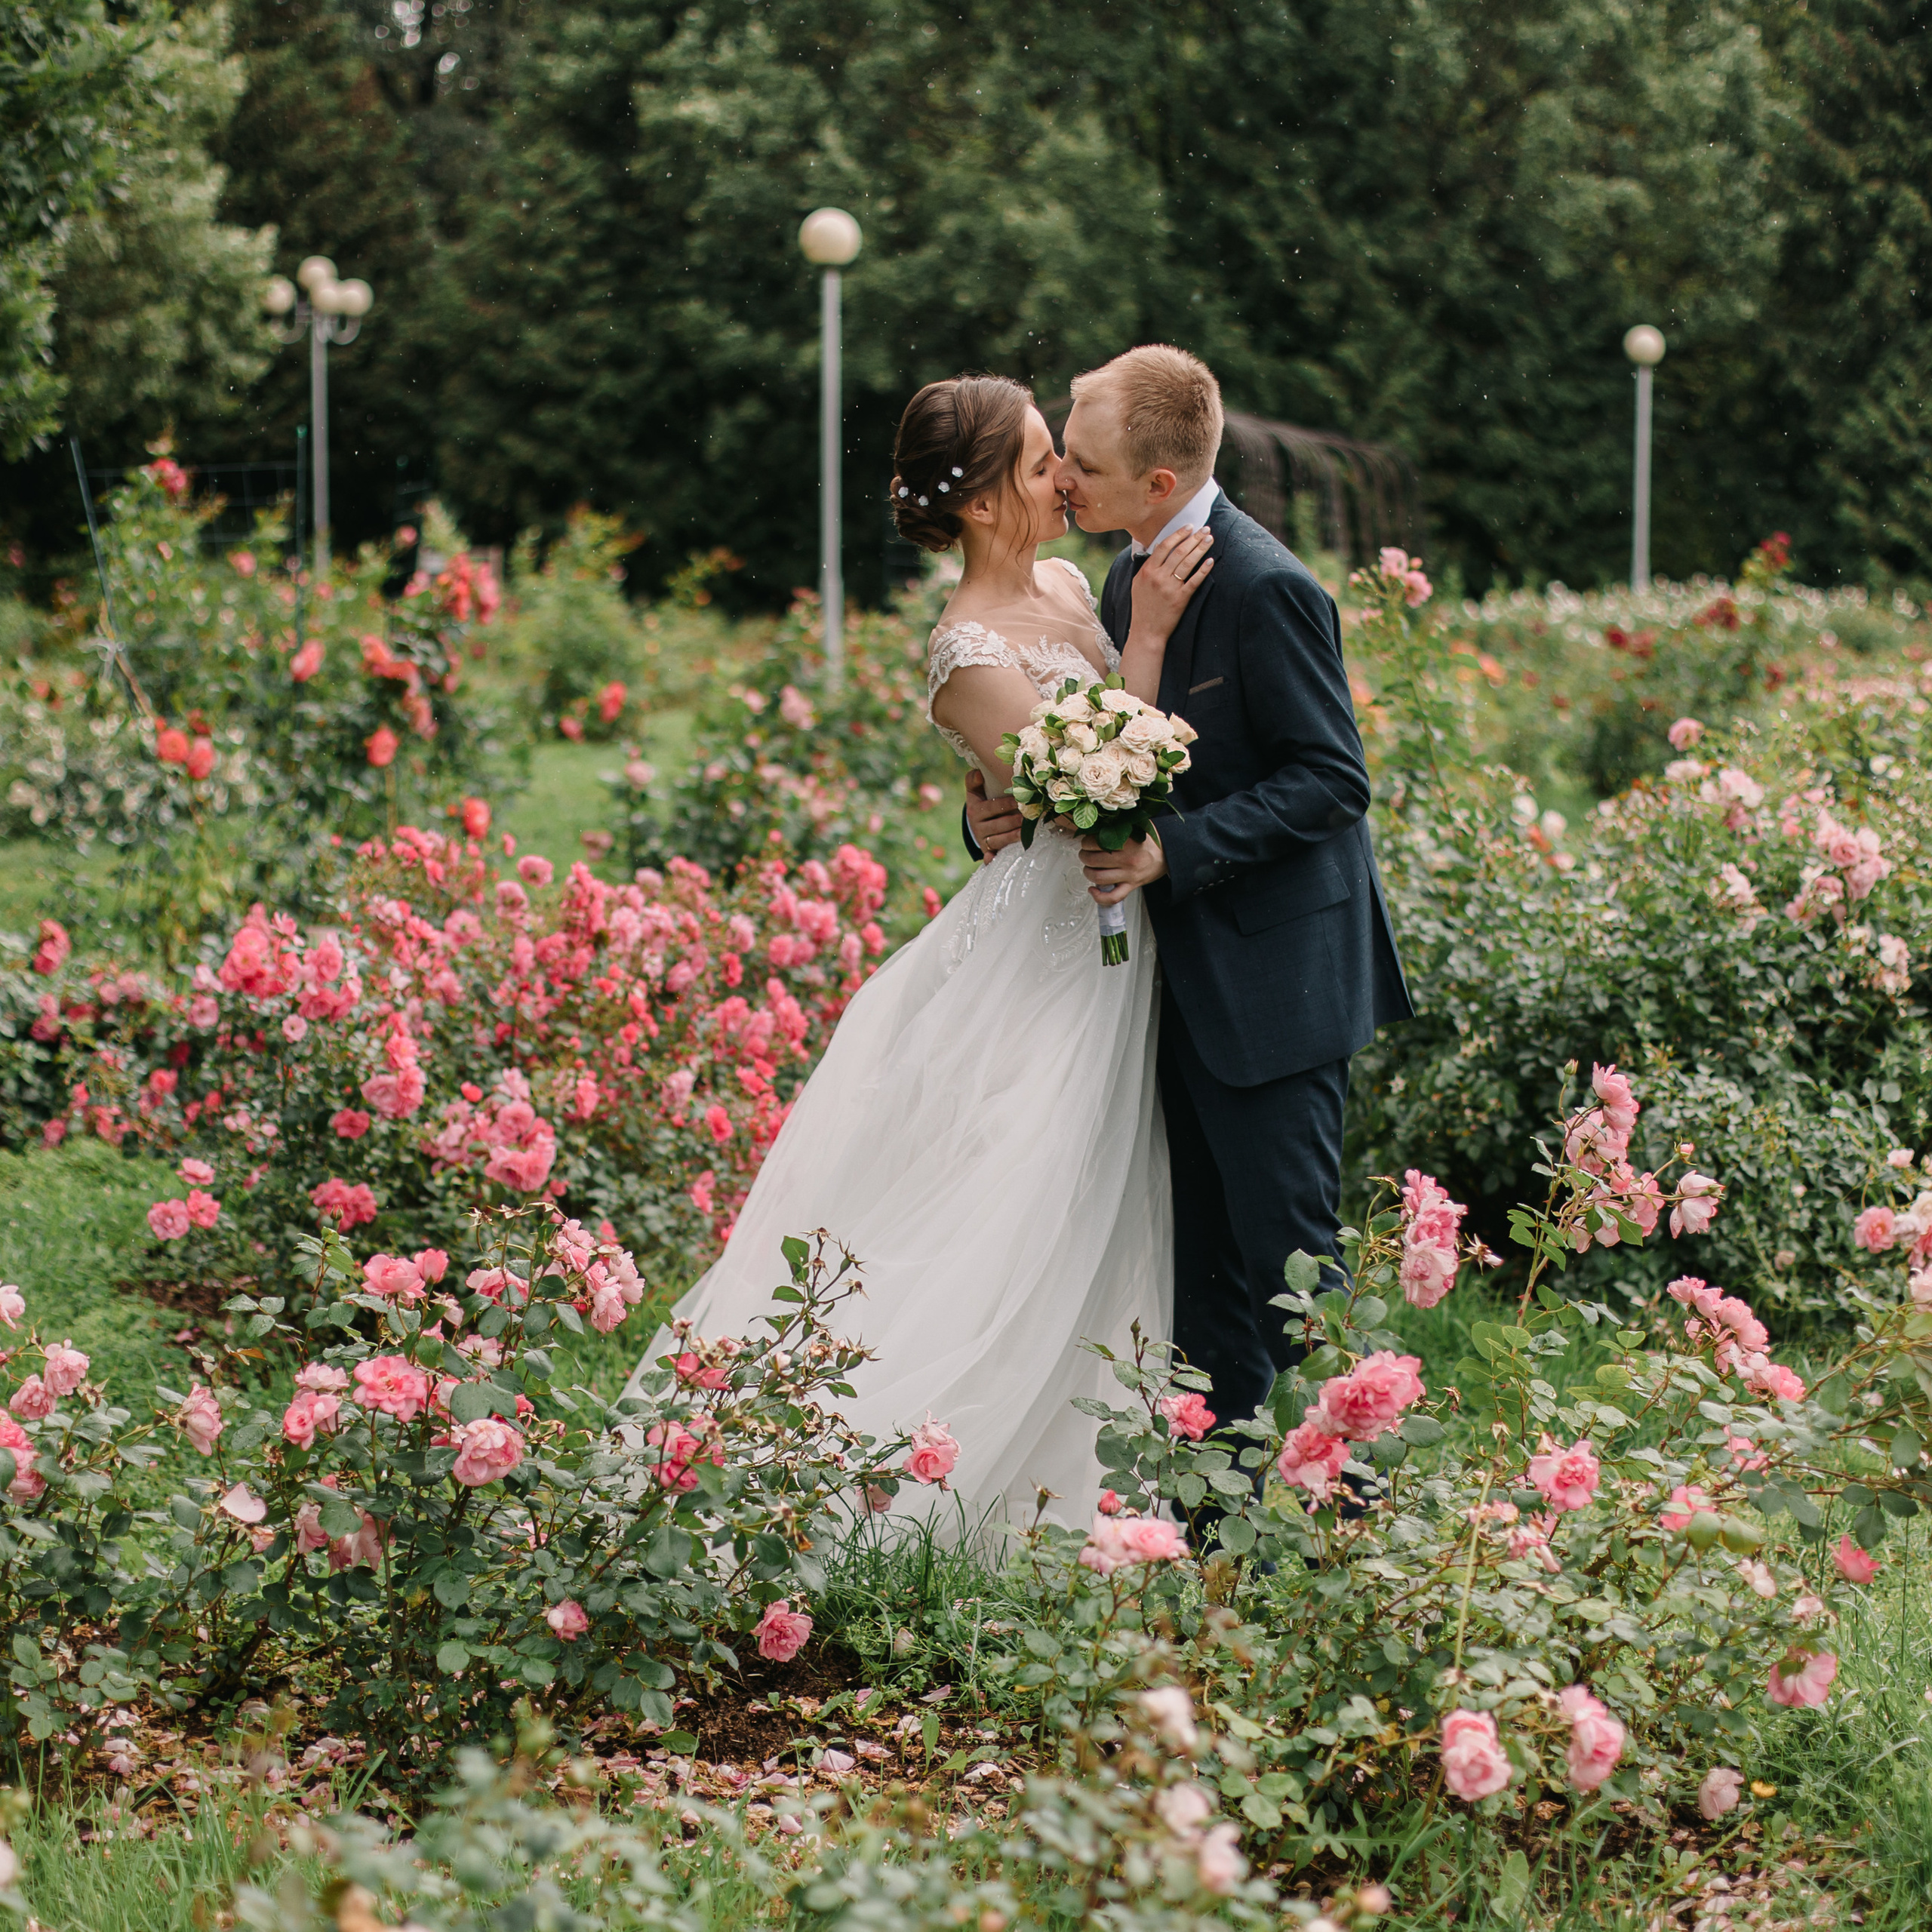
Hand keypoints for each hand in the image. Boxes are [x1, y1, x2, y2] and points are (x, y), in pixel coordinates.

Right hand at [965, 768, 1023, 857]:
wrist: (977, 823)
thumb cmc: (982, 802)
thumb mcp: (975, 791)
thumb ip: (974, 780)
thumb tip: (978, 773)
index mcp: (975, 810)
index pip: (993, 806)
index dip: (1007, 803)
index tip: (1021, 800)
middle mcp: (977, 827)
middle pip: (998, 825)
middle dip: (1014, 821)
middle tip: (1030, 817)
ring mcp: (983, 840)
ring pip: (999, 840)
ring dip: (1013, 837)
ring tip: (1027, 832)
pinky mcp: (987, 851)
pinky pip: (990, 855)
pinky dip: (991, 858)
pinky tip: (993, 859)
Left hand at [1081, 832, 1167, 904]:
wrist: (1168, 854)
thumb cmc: (1148, 841)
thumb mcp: (1134, 827)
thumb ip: (1117, 825)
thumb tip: (1095, 826)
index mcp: (1127, 843)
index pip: (1096, 843)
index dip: (1086, 842)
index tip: (1087, 842)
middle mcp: (1127, 860)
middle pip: (1093, 860)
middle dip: (1084, 856)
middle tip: (1085, 853)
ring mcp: (1129, 875)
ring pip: (1098, 878)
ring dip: (1087, 872)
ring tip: (1088, 868)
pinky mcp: (1131, 886)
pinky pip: (1113, 897)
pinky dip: (1099, 897)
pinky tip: (1092, 889)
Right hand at [1128, 525, 1213, 650]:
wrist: (1146, 631)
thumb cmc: (1142, 607)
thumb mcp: (1137, 584)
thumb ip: (1147, 566)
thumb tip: (1159, 547)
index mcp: (1147, 571)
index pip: (1164, 547)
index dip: (1178, 535)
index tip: (1189, 527)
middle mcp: (1158, 577)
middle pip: (1179, 552)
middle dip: (1193, 538)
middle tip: (1205, 529)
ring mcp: (1169, 588)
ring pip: (1187, 563)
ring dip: (1200, 549)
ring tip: (1209, 539)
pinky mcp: (1180, 599)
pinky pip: (1194, 581)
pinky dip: (1203, 570)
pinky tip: (1210, 561)